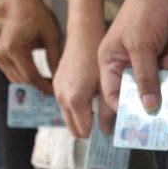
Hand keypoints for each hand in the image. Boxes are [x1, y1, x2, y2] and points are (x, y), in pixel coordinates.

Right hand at [0, 0, 60, 93]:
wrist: (22, 4)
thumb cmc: (38, 17)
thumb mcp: (51, 37)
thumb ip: (54, 59)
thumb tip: (59, 79)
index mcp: (14, 49)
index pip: (31, 76)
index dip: (44, 86)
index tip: (55, 92)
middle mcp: (2, 53)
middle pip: (22, 79)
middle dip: (38, 86)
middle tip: (54, 89)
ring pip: (16, 78)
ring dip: (31, 82)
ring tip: (48, 83)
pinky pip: (12, 72)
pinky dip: (24, 76)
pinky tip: (38, 76)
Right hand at [53, 17, 105, 136]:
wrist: (83, 35)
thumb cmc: (96, 56)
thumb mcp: (105, 85)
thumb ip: (106, 110)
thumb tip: (108, 130)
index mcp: (74, 100)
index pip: (83, 130)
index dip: (97, 133)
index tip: (110, 131)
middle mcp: (61, 98)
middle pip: (73, 128)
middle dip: (88, 128)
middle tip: (107, 123)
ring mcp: (57, 91)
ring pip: (69, 116)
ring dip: (83, 117)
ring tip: (101, 110)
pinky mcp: (57, 84)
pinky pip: (66, 104)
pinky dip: (77, 106)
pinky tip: (92, 97)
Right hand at [98, 0, 167, 132]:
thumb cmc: (145, 10)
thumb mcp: (141, 45)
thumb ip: (146, 77)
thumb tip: (149, 108)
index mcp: (111, 64)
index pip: (114, 97)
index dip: (126, 111)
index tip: (143, 121)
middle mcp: (130, 67)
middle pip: (141, 98)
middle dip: (156, 104)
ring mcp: (152, 64)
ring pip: (165, 91)